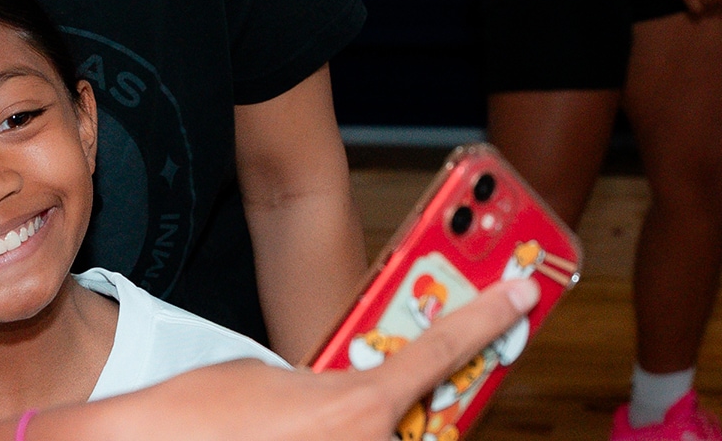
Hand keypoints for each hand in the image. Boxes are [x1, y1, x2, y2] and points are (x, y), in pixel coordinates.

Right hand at [103, 281, 539, 440]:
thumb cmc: (198, 412)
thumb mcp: (270, 378)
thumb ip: (327, 386)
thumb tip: (344, 401)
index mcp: (355, 402)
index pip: (438, 350)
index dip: (486, 318)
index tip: (522, 293)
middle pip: (422, 429)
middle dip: (398, 417)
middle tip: (341, 410)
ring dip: (350, 433)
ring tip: (288, 427)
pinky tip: (284, 435)